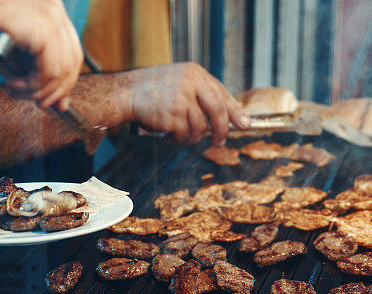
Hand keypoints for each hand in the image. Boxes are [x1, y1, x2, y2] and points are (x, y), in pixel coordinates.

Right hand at [0, 0, 82, 109]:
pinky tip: (13, 85)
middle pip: (73, 60)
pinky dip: (33, 86)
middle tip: (39, 104)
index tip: (56, 102)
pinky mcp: (40, 28)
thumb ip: (38, 75)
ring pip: (62, 70)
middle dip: (57, 90)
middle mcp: (54, 7)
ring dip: (40, 91)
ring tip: (18, 93)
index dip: (67, 81)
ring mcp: (49, 15)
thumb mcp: (15, 56)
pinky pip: (50, 71)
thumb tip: (58, 102)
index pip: (73, 51)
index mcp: (51, 8)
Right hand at [127, 63, 250, 146]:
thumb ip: (203, 96)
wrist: (127, 92)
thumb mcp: (181, 83)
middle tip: (219, 142)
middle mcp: (190, 84)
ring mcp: (181, 100)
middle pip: (217, 112)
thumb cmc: (155, 90)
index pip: (221, 94)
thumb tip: (229, 117)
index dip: (235, 111)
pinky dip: (178, 140)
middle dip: (221, 130)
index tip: (244, 124)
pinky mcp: (171, 116)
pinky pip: (184, 136)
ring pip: (199, 128)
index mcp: (195, 73)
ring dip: (191, 137)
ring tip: (179, 135)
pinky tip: (169, 136)